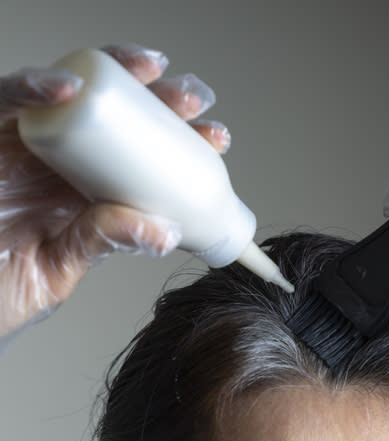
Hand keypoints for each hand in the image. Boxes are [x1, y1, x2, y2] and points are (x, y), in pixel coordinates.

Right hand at [0, 43, 231, 338]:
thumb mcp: (59, 268)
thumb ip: (102, 243)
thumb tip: (164, 232)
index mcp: (85, 192)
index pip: (139, 155)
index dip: (179, 141)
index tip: (216, 138)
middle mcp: (58, 163)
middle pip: (114, 116)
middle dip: (159, 101)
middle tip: (194, 100)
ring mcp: (22, 149)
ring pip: (70, 95)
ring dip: (113, 77)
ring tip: (153, 74)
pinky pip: (2, 104)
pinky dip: (32, 87)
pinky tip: (68, 86)